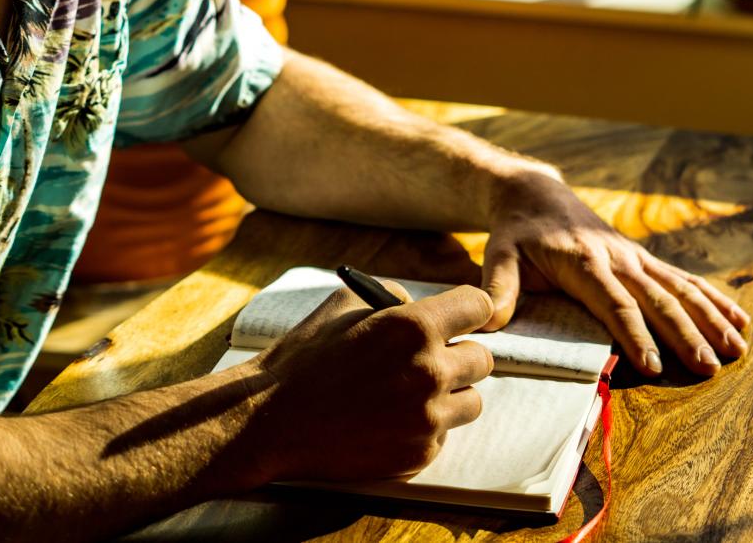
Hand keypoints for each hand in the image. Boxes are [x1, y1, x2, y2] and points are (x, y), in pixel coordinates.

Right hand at [242, 283, 493, 482]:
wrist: (270, 420)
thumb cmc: (304, 358)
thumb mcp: (344, 305)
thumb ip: (392, 298)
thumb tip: (423, 304)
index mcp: (412, 326)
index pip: (478, 306)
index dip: (468, 310)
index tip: (461, 317)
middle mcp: (429, 371)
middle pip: (482, 358)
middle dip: (458, 354)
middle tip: (429, 359)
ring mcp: (427, 418)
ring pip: (471, 402)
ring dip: (449, 395)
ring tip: (408, 392)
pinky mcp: (419, 454)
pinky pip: (444, 435)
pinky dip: (423, 427)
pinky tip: (387, 420)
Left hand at [481, 170, 750, 376]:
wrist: (536, 195)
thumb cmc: (516, 234)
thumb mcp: (499, 255)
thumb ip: (497, 288)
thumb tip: (490, 323)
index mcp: (582, 262)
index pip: (612, 303)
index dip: (633, 334)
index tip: (651, 365)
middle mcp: (615, 258)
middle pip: (655, 299)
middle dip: (683, 334)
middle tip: (706, 366)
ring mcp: (634, 258)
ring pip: (679, 289)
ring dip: (709, 319)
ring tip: (737, 349)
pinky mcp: (643, 260)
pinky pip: (684, 279)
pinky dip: (713, 299)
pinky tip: (740, 320)